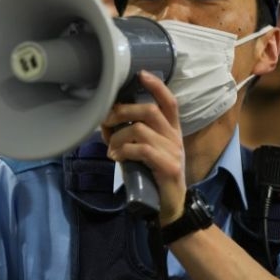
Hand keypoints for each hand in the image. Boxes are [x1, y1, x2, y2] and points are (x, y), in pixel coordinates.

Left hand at [101, 71, 187, 225]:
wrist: (170, 205)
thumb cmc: (153, 174)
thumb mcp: (144, 150)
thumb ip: (131, 134)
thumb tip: (105, 122)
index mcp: (171, 129)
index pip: (169, 101)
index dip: (156, 86)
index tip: (140, 74)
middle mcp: (174, 136)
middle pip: (150, 110)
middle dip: (123, 112)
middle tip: (106, 121)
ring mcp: (173, 151)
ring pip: (140, 130)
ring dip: (118, 137)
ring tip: (111, 149)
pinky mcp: (168, 167)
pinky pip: (142, 150)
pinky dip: (123, 151)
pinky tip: (116, 157)